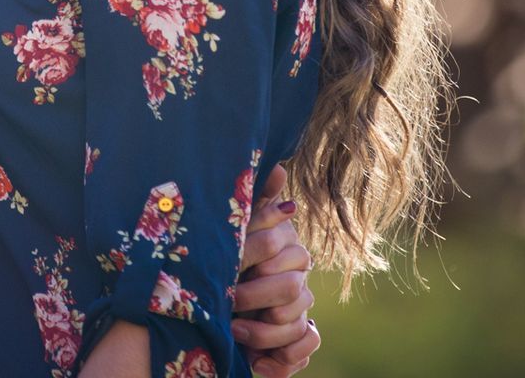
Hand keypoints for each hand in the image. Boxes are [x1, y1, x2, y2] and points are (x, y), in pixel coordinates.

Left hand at [230, 165, 319, 376]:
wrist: (219, 306)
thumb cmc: (229, 261)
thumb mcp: (237, 230)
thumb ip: (256, 203)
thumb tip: (279, 166)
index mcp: (287, 254)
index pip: (286, 253)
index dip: (259, 260)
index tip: (232, 269)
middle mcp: (297, 283)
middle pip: (293, 291)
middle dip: (258, 297)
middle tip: (229, 303)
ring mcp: (299, 314)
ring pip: (299, 323)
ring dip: (265, 332)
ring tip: (235, 332)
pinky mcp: (295, 344)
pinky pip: (306, 350)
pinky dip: (284, 360)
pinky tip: (258, 362)